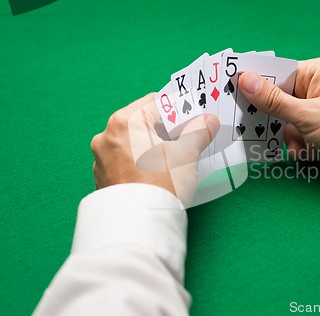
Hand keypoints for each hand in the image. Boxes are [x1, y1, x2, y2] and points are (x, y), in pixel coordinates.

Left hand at [91, 93, 219, 204]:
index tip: (192, 119)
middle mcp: (107, 136)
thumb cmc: (161, 184)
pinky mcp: (103, 177)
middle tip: (186, 139)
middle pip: (142, 122)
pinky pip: (125, 161)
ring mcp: (102, 158)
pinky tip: (155, 174)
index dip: (178, 109)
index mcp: (124, 122)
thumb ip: (198, 131)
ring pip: (133, 142)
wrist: (139, 225)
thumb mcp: (187, 154)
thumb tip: (208, 120)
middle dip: (166, 129)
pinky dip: (140, 162)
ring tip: (172, 159)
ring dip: (152, 146)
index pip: (156, 103)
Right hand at [238, 57, 319, 178]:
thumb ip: (273, 100)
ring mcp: (317, 106)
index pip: (276, 73)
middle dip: (277, 121)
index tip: (235, 96)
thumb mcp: (306, 114)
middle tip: (264, 131)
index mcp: (315, 72)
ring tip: (301, 148)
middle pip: (279, 99)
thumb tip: (244, 79)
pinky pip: (298, 131)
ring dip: (291, 138)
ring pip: (287, 120)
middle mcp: (315, 85)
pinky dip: (301, 144)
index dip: (256, 86)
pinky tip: (310, 153)